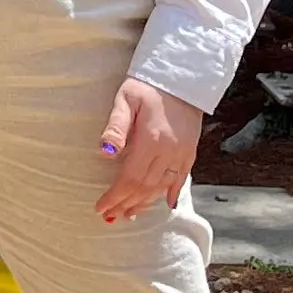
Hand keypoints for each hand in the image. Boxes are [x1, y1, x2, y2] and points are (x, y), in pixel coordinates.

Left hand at [97, 77, 202, 223]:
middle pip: (144, 186)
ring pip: (161, 186)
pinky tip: (165, 205)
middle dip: (126, 203)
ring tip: (130, 213)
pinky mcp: (190, 151)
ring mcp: (182, 153)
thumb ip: (116, 126)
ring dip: (144, 202)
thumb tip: (105, 152)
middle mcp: (168, 150)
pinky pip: (181, 178)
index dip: (115, 195)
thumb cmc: (149, 86)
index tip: (101, 207)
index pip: (130, 177)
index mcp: (150, 139)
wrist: (183, 77)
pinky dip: (171, 193)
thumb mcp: (126, 99)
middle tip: (111, 215)